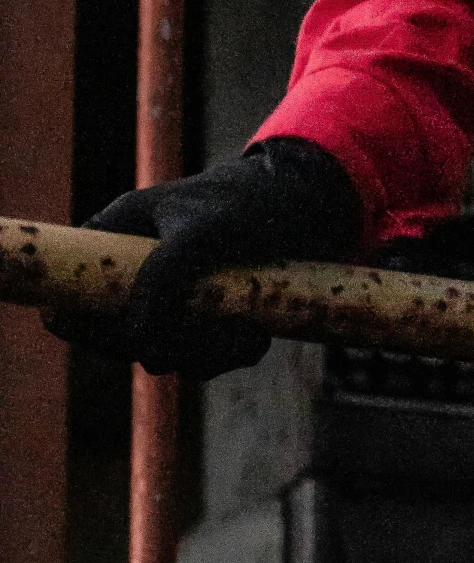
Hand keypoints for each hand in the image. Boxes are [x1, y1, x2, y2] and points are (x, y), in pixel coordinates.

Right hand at [44, 137, 361, 378]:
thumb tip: (136, 337)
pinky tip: (256, 332)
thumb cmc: (252, 201)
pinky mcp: (209, 318)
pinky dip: (230, 354)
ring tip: (243, 329)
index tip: (126, 335)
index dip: (84, 327)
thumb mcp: (204, 229)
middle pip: (118, 340)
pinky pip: (205, 360)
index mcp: (118, 239)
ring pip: (163, 356)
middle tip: (204, 331)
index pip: (70, 298)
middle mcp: (138, 273)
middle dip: (162, 344)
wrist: (314, 202)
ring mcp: (173, 298)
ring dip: (203, 355)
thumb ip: (163, 275)